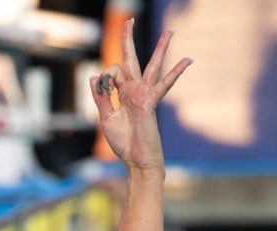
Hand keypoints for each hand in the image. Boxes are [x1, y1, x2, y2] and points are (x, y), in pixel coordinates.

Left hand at [91, 20, 191, 170]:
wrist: (135, 159)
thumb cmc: (123, 141)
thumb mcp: (105, 118)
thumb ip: (101, 98)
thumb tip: (94, 77)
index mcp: (122, 93)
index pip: (111, 73)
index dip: (103, 78)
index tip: (102, 89)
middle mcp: (134, 90)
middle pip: (131, 59)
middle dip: (128, 40)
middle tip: (130, 20)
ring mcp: (144, 94)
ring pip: (152, 66)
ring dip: (160, 48)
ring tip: (170, 32)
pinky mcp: (151, 102)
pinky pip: (164, 85)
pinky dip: (175, 73)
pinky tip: (188, 60)